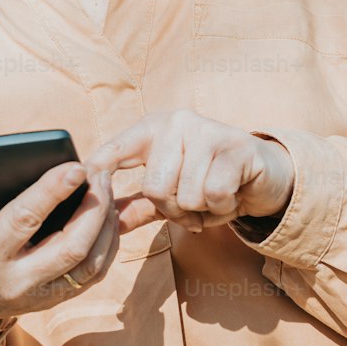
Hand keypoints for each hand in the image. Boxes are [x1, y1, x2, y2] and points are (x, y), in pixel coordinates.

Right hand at [0, 152, 119, 336]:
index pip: (25, 220)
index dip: (53, 191)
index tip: (77, 166)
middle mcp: (16, 281)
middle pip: (71, 247)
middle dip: (94, 207)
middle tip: (102, 173)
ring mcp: (39, 296)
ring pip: (89, 264)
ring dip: (106, 226)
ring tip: (109, 189)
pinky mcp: (54, 300)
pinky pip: (92, 275)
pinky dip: (107, 245)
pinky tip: (109, 217)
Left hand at [82, 110, 294, 233]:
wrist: (265, 177)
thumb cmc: (211, 183)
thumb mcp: (170, 195)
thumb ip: (137, 206)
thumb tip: (101, 223)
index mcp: (153, 130)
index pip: (115, 149)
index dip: (97, 169)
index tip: (82, 183)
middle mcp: (177, 122)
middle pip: (154, 187)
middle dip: (175, 210)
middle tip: (193, 205)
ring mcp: (206, 130)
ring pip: (185, 196)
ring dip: (202, 210)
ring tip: (215, 197)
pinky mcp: (236, 146)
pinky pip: (213, 195)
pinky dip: (222, 207)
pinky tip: (232, 194)